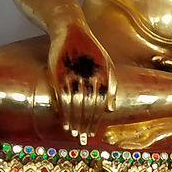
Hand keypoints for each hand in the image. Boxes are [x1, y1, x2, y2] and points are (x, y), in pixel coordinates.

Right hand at [47, 22, 114, 143]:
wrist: (72, 31)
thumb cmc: (93, 52)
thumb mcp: (108, 66)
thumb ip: (111, 87)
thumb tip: (110, 110)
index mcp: (104, 76)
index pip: (100, 104)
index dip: (96, 120)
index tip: (92, 133)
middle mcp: (91, 77)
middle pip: (88, 106)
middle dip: (85, 124)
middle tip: (83, 139)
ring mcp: (74, 74)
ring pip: (75, 103)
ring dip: (74, 120)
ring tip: (74, 133)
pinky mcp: (60, 72)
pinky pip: (63, 95)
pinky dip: (64, 109)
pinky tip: (63, 119)